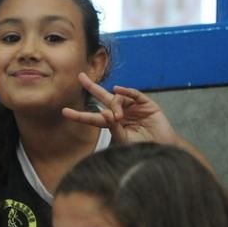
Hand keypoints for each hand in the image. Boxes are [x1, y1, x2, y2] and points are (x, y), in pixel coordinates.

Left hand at [62, 72, 215, 171]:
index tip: (65, 112)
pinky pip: (134, 94)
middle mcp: (121, 113)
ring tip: (119, 117)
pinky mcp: (146, 104)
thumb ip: (113, 126)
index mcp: (113, 124)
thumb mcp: (124, 139)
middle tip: (80, 77)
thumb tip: (104, 112)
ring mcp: (133, 107)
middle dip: (92, 87)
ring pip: (118, 98)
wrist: (163, 149)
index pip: (93, 117)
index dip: (80, 115)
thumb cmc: (142, 148)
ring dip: (115, 105)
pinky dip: (126, 91)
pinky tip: (119, 90)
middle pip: (103, 98)